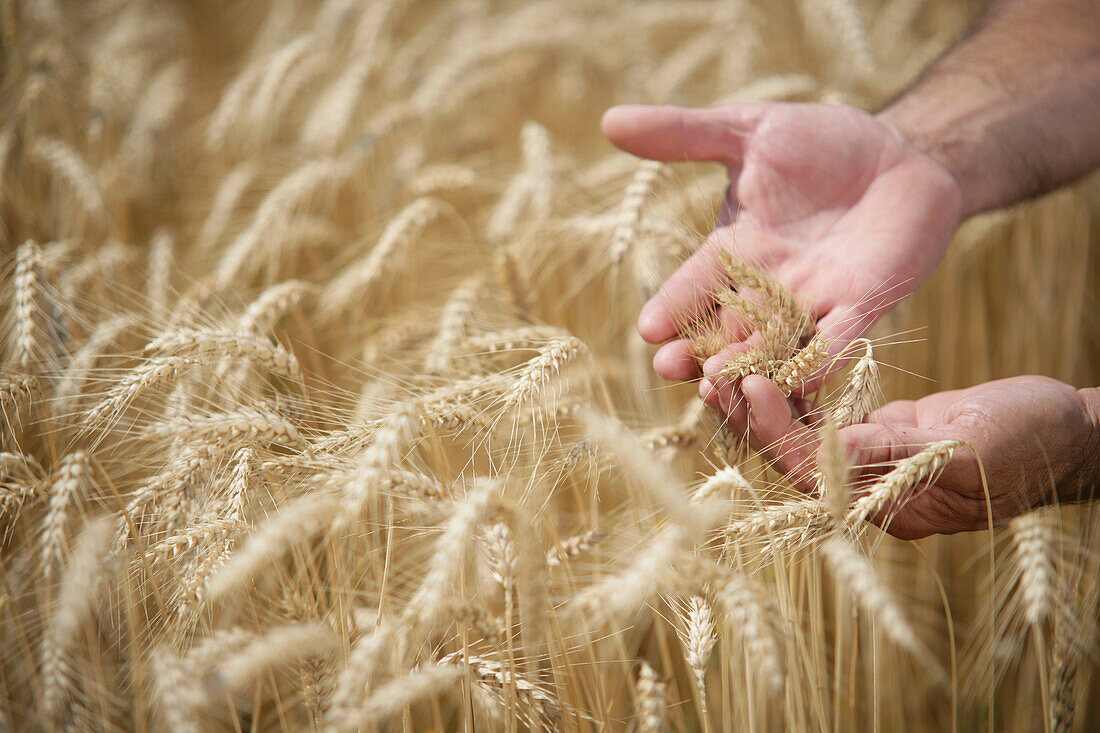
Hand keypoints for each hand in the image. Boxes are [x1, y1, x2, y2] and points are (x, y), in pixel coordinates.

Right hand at [601, 103, 962, 420]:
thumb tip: (609, 119)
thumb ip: (684, 133)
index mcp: (736, 250)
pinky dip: (818, 359)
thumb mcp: (749, 130)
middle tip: (671, 368)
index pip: (695, 284)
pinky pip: (836, 340)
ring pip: (773, 346)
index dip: (672, 305)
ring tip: (721, 384)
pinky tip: (801, 379)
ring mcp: (815, 300)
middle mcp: (769, 286)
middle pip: (726, 331)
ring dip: (748, 368)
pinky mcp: (863, 305)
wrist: (902, 152)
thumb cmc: (822, 142)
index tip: (647, 329)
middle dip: (698, 352)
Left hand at [732, 374, 1099, 539]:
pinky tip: (767, 368)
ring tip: (722, 369)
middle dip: (752, 420)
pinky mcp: (877, 435)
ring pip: (800, 440)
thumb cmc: (1028, 441)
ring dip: (762, 408)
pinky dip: (793, 397)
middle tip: (710, 375)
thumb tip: (828, 456)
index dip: (776, 432)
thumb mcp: (965, 447)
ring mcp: (871, 463)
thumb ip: (896, 452)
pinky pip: (823, 421)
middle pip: (793, 460)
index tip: (748, 386)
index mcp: (888, 506)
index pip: (813, 474)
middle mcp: (868, 491)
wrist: (1066, 433)